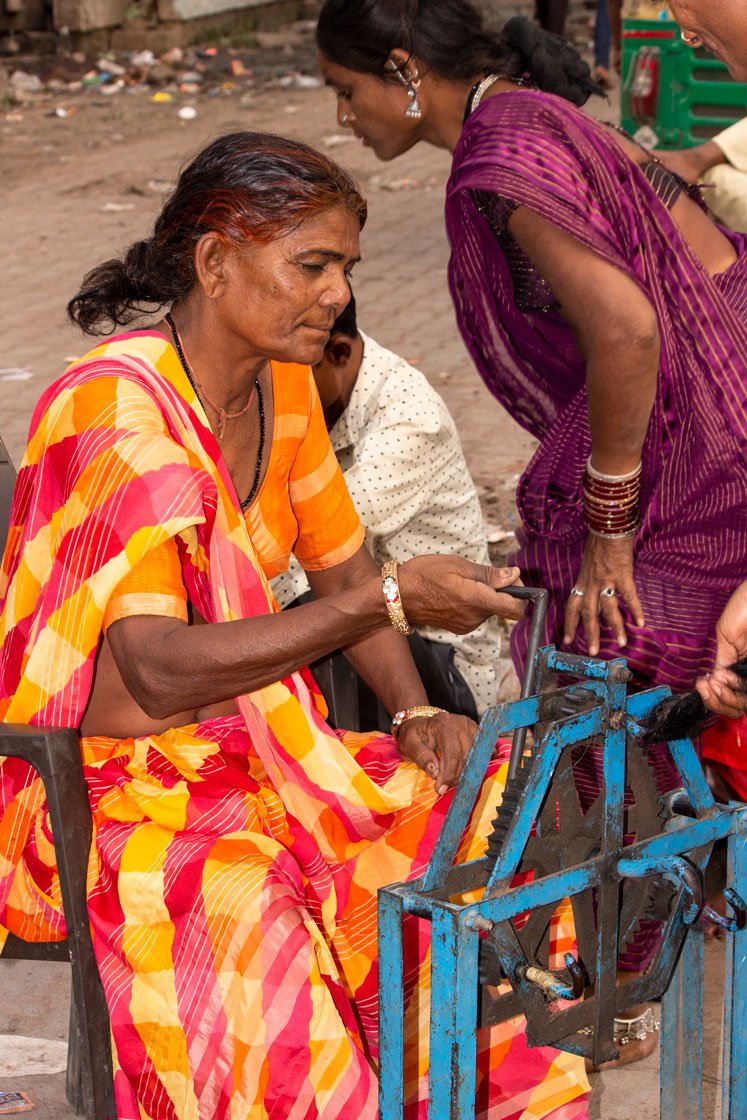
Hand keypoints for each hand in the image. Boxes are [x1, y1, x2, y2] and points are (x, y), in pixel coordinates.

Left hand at [396, 711, 476, 795]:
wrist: (421, 725)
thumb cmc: (414, 735)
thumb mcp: (409, 745)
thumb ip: (421, 757)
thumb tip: (436, 773)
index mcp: (443, 723)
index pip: (451, 752)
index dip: (448, 773)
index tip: (441, 789)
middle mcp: (460, 722)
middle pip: (466, 755)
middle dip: (456, 775)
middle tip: (444, 787)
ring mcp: (471, 726)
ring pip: (476, 756)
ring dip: (466, 772)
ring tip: (452, 780)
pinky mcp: (477, 732)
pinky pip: (484, 752)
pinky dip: (479, 764)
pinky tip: (470, 773)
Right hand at [398, 556, 524, 634]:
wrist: (397, 596)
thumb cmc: (424, 575)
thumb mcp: (457, 565)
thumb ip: (489, 574)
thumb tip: (514, 575)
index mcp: (475, 601)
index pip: (515, 609)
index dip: (521, 594)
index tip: (512, 579)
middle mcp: (474, 618)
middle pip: (502, 606)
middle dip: (499, 590)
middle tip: (478, 574)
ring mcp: (466, 625)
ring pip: (489, 609)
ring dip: (484, 595)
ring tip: (461, 582)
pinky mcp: (459, 628)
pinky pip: (477, 614)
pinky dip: (473, 602)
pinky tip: (455, 592)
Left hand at [563, 533, 643, 656]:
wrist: (608, 522)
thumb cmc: (600, 538)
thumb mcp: (589, 559)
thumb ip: (591, 574)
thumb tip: (595, 584)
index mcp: (583, 579)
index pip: (571, 605)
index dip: (569, 623)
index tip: (568, 639)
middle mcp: (591, 582)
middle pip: (587, 613)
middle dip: (590, 634)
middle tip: (592, 652)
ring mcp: (606, 579)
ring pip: (608, 609)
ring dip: (616, 627)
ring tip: (622, 643)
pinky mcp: (622, 574)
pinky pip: (629, 596)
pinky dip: (636, 609)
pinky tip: (642, 622)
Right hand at [695, 580, 746, 717]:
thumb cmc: (743, 609)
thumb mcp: (725, 638)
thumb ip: (721, 662)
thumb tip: (712, 684)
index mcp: (740, 667)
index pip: (728, 695)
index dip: (713, 698)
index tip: (702, 685)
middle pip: (734, 706)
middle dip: (716, 702)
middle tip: (706, 686)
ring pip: (740, 705)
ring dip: (721, 699)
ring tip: (713, 682)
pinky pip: (746, 696)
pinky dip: (730, 694)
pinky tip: (720, 681)